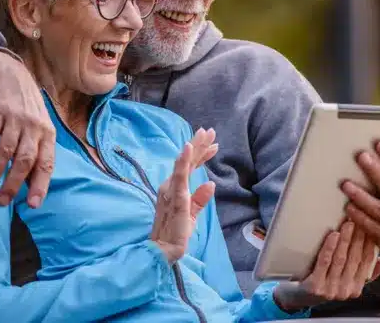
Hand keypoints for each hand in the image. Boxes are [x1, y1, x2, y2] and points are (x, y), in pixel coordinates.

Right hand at [0, 51, 55, 208]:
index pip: (46, 163)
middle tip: (1, 202)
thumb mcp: (39, 129)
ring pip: (7, 149)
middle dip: (14, 183)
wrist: (12, 75)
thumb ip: (37, 154)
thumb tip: (33, 187)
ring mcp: (16, 117)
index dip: (40, 184)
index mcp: (48, 135)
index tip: (32, 205)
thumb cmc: (27, 110)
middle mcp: (35, 127)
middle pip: (26, 160)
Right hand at [151, 128, 218, 263]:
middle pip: (187, 161)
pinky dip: (183, 161)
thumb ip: (200, 198)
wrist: (165, 249)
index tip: (214, 143)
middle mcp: (171, 185)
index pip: (190, 167)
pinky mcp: (176, 197)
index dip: (201, 154)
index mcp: (177, 188)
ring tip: (203, 134)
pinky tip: (187, 149)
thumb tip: (210, 183)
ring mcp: (172, 190)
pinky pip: (180, 177)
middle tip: (210, 130)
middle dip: (199, 144)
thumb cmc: (177, 231)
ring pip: (184, 164)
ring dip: (194, 148)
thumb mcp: (193, 213)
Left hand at [273, 221, 379, 311]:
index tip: (370, 227)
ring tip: (348, 224)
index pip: (366, 262)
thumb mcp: (347, 281)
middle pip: (354, 259)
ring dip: (346, 239)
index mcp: (356, 288)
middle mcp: (345, 291)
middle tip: (359, 220)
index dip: (370, 244)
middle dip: (358, 237)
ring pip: (341, 259)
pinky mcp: (316, 286)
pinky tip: (333, 235)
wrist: (300, 297)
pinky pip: (324, 262)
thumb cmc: (324, 284)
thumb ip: (366, 273)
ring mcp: (330, 289)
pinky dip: (330, 247)